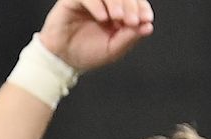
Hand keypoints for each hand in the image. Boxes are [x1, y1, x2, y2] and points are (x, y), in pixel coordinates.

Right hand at [39, 0, 153, 72]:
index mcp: (117, 12)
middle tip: (133, 21)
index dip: (142, 8)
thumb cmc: (86, 53)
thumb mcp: (113, 50)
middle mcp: (105, 2)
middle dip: (132, 6)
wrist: (61, 60)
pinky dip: (98, 5)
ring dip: (117, 2)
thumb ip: (129, 38)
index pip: (135, 1)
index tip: (146, 19)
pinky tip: (103, 18)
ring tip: (118, 18)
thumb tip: (148, 27)